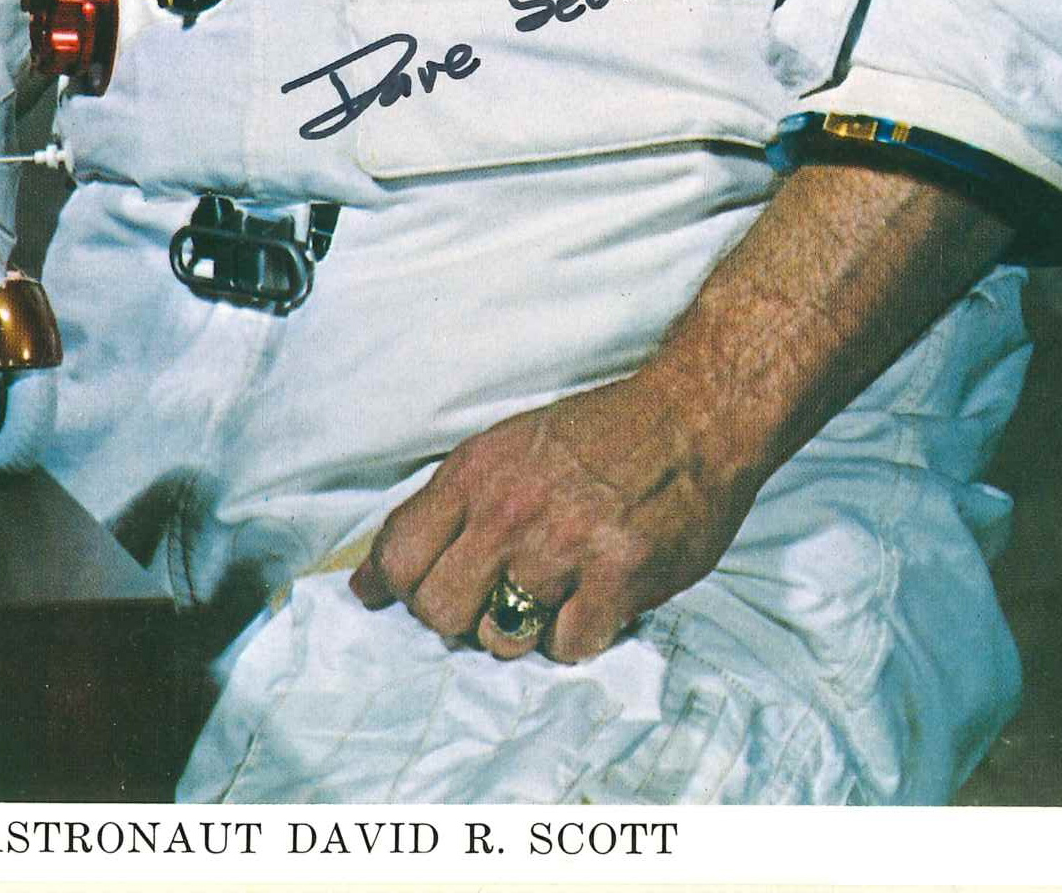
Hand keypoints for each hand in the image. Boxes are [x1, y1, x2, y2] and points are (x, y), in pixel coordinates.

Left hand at [348, 359, 761, 663]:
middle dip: (456, 619)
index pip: (398, 555)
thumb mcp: (506, 449)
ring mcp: (563, 547)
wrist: (692, 414)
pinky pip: (567, 647)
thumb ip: (445, 510)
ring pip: (500, 638)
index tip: (402, 600)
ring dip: (519, 631)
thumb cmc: (597, 436)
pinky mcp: (617, 578)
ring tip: (548, 596)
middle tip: (488, 601)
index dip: (395, 590)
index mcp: (476, 472)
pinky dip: (575, 635)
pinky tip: (592, 601)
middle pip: (439, 610)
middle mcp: (510, 511)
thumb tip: (369, 582)